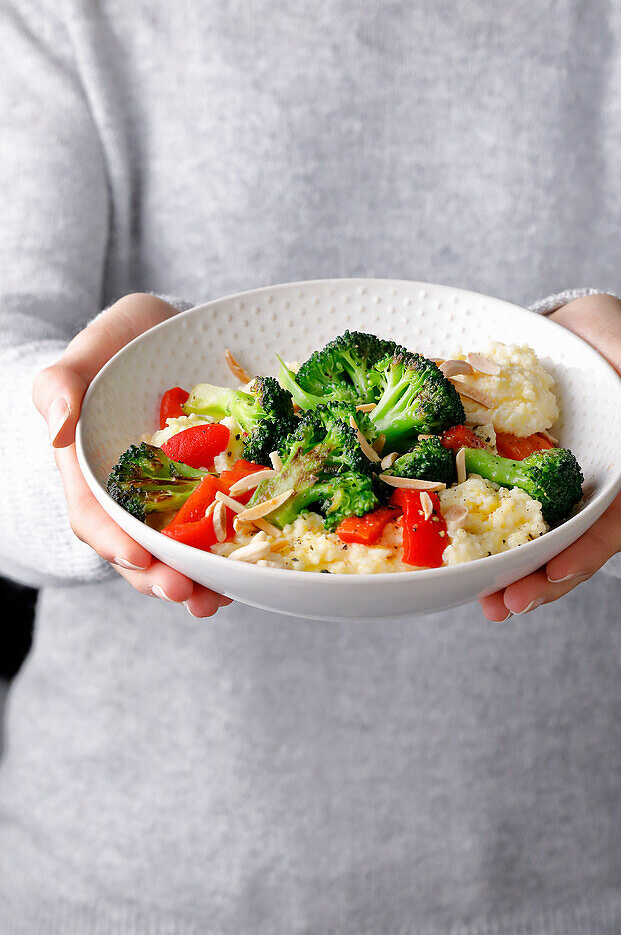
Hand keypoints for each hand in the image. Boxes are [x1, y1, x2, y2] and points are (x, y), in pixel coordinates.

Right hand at [32, 293, 232, 617]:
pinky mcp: (204, 489)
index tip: (139, 559)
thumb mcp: (86, 354)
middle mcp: (126, 492)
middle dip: (160, 577)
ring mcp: (166, 496)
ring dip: (195, 581)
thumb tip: (57, 428)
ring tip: (219, 600)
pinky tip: (249, 572)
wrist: (163, 333)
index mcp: (88, 469)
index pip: (92, 515)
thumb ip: (61, 387)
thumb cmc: (118, 344)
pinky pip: (213, 528)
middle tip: (188, 596)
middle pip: (135, 548)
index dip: (113, 541)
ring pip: (174, 550)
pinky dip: (227, 554)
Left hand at [481, 294, 620, 622]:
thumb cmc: (606, 339)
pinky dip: (489, 544)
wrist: (570, 328)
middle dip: (543, 582)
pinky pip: (507, 515)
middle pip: (573, 548)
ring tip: (486, 602)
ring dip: (514, 577)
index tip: (556, 571)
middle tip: (506, 605)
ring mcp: (555, 487)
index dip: (586, 552)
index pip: (612, 522)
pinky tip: (463, 568)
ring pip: (540, 542)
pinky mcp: (519, 476)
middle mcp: (590, 487)